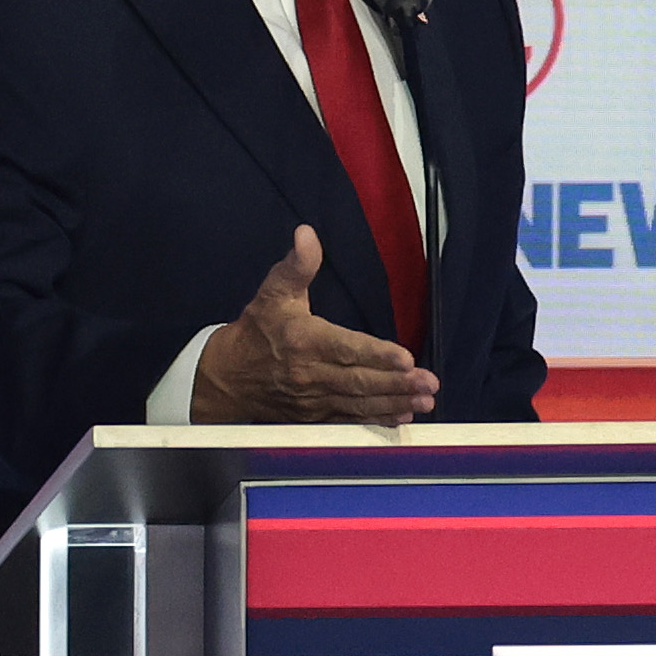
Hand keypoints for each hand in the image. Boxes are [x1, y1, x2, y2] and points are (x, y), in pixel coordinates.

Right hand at [189, 224, 435, 425]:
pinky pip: (349, 420)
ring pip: (359, 403)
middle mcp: (310, 373)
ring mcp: (313, 399)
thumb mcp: (274, 293)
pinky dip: (376, 420)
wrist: (225, 377)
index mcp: (304, 340)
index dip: (377, 354)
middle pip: (359, 380)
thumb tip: (307, 235)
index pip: (346, 348)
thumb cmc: (257, 331)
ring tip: (424, 402)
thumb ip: (297, 266)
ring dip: (394, 403)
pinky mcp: (314, 417)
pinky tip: (401, 418)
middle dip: (397, 383)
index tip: (406, 358)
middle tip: (429, 384)